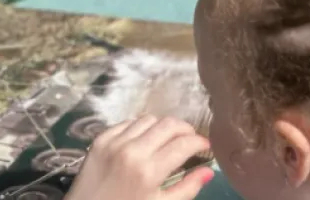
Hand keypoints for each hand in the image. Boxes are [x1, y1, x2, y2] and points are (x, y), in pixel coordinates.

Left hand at [66, 115, 213, 199]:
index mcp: (149, 171)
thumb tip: (209, 170)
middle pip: (168, 124)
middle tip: (190, 139)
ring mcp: (113, 141)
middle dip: (185, 129)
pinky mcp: (100, 138)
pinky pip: (127, 123)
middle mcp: (132, 150)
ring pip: (148, 119)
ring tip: (167, 139)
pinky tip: (144, 140)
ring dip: (162, 127)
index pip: (183, 144)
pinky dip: (140, 128)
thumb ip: (186, 189)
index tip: (205, 146)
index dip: (200, 142)